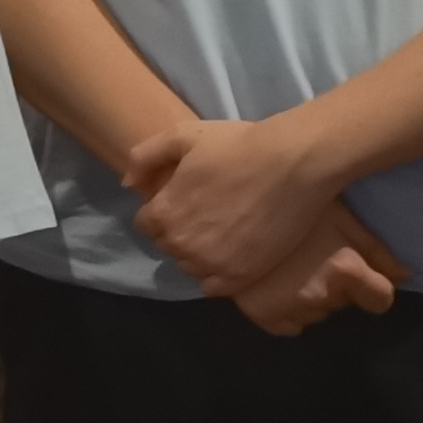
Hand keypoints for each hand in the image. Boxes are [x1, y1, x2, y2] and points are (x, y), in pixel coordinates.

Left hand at [122, 114, 339, 296]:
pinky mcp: (241, 277)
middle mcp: (182, 245)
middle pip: (168, 246)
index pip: (146, 224)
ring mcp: (212, 264)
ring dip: (198, 253)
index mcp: (164, 213)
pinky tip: (231, 255)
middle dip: (179, 231)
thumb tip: (128, 184)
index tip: (184, 200)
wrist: (294, 163)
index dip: (162, 210)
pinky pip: (214, 286)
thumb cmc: (238, 146)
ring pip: (190, 266)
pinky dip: (217, 274)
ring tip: (221, 232)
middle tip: (206, 213)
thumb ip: (145, 157)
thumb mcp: (183, 136)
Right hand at [227, 201, 406, 337]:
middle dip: (337, 286)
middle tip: (316, 258)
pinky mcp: (260, 314)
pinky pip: (288, 327)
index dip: (374, 287)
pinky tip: (280, 287)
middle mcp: (319, 295)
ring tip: (295, 268)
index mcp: (344, 271)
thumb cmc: (298, 202)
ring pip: (317, 314)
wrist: (240, 201)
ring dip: (312, 298)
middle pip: (344, 303)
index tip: (362, 276)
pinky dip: (289, 312)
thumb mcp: (343, 219)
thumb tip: (405, 277)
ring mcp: (288, 308)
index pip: (381, 300)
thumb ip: (377, 251)